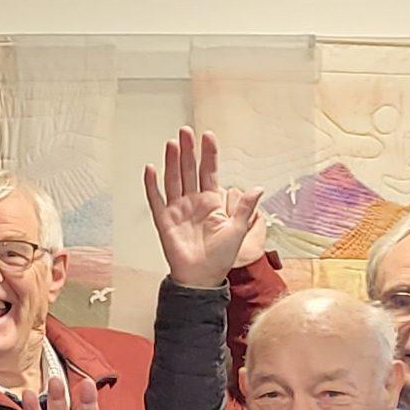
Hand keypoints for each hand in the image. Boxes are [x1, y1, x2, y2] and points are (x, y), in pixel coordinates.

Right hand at [144, 128, 269, 287]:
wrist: (202, 278)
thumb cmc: (220, 257)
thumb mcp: (237, 230)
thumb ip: (245, 208)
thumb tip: (258, 187)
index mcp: (212, 202)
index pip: (209, 172)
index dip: (209, 154)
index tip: (208, 136)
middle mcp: (193, 202)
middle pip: (189, 170)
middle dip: (187, 151)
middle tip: (185, 131)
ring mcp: (177, 210)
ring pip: (173, 180)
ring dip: (172, 162)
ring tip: (172, 143)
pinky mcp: (164, 221)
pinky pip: (156, 199)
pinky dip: (152, 185)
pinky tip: (151, 169)